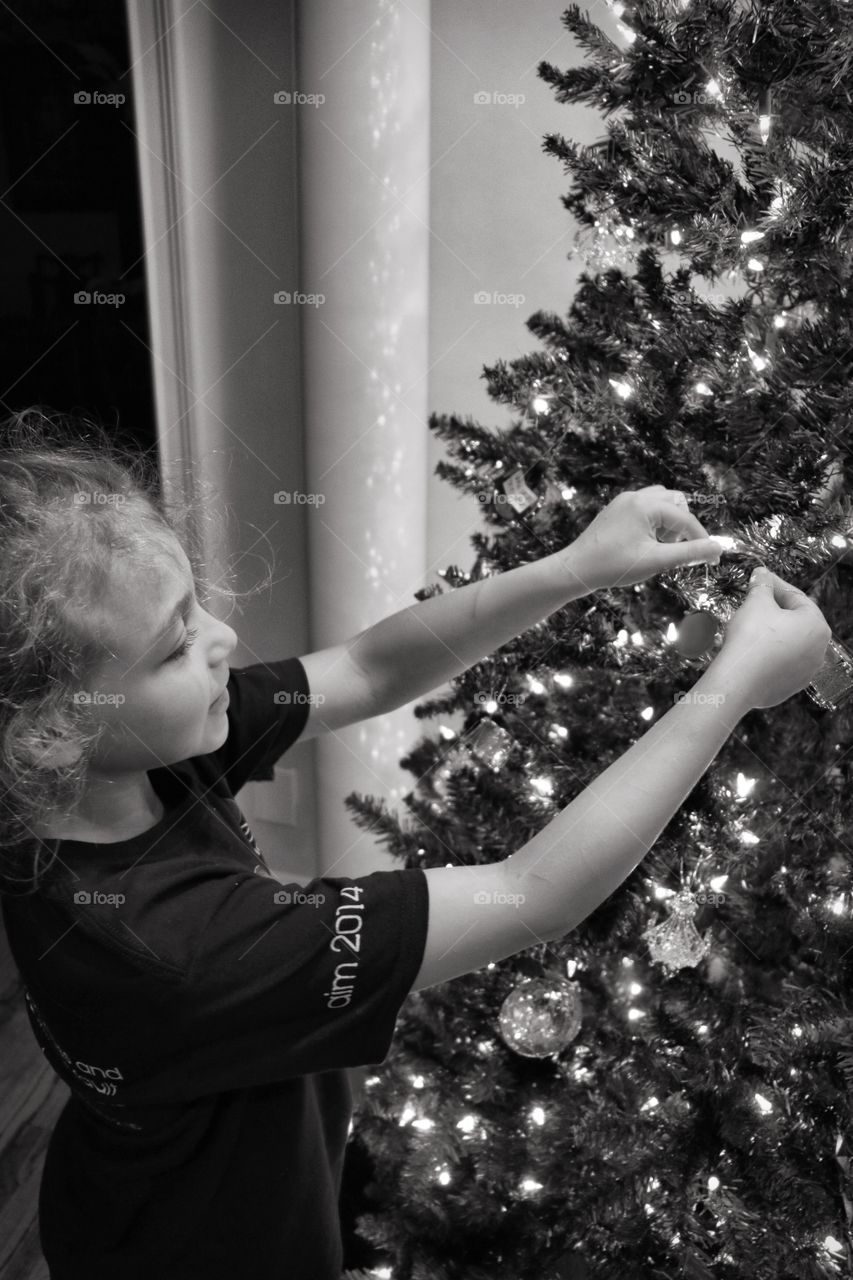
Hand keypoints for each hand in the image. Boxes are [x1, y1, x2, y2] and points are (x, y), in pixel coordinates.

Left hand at [562, 485, 722, 591]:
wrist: (576, 569)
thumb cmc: (613, 566)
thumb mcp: (656, 561)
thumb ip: (689, 553)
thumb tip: (717, 549)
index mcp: (645, 505)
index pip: (685, 518)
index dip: (701, 539)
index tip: (712, 559)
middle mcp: (634, 496)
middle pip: (675, 502)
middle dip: (683, 526)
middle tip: (679, 551)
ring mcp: (623, 502)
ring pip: (660, 502)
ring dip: (669, 521)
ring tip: (663, 547)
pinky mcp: (616, 510)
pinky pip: (645, 508)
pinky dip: (654, 522)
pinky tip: (647, 544)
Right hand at [710, 566, 830, 708]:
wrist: (738, 680)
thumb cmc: (751, 639)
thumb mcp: (756, 602)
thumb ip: (762, 585)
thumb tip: (761, 574)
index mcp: (816, 626)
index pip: (797, 598)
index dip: (775, 585)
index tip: (760, 579)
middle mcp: (818, 650)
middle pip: (795, 621)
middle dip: (775, 609)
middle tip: (754, 601)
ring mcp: (805, 671)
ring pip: (788, 643)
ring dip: (772, 633)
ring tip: (750, 626)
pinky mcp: (790, 686)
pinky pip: (780, 663)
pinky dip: (769, 654)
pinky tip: (752, 650)